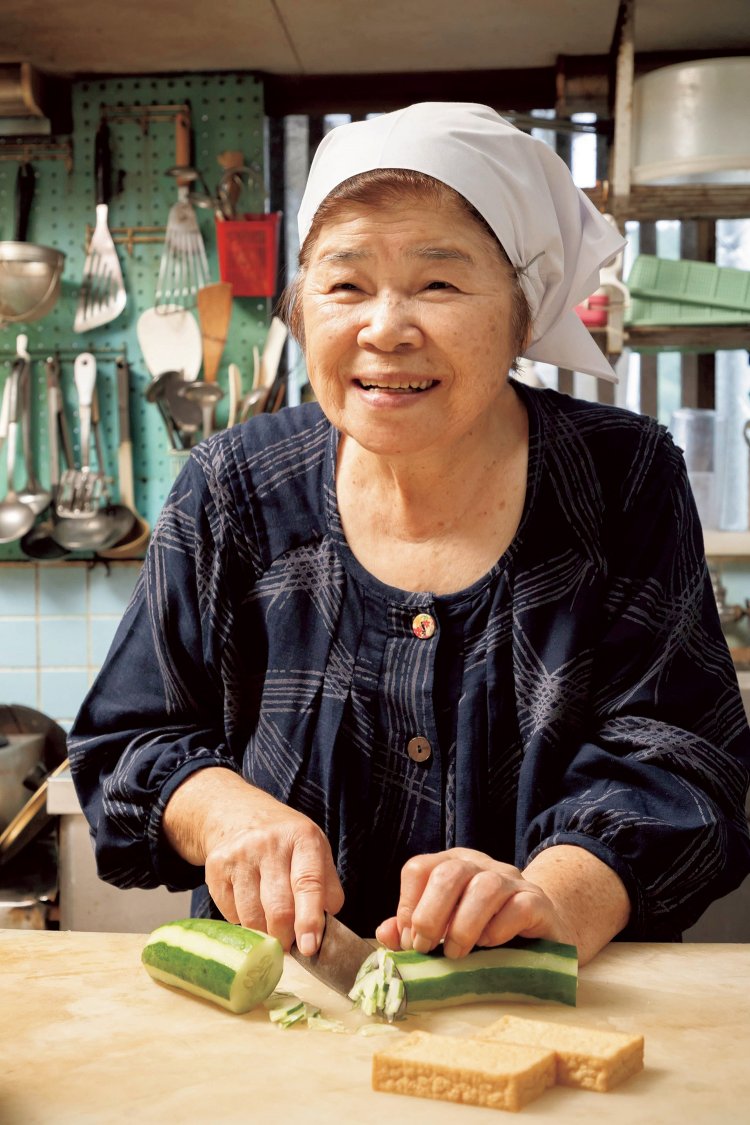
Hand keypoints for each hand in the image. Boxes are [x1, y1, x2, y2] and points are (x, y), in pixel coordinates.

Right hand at [163, 768, 343, 954]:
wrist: (238, 813)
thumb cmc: (285, 841)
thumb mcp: (315, 850)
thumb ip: (326, 886)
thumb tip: (325, 926)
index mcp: (303, 837)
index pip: (308, 883)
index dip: (309, 919)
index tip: (310, 947)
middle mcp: (270, 842)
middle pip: (279, 908)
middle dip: (286, 937)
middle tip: (291, 946)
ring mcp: (240, 854)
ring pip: (253, 917)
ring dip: (265, 935)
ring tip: (272, 930)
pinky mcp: (216, 866)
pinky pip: (231, 914)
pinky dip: (243, 922)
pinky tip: (250, 908)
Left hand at [375, 847, 576, 957]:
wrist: (539, 932)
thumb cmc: (484, 930)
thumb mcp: (445, 928)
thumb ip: (413, 929)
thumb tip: (384, 934)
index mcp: (451, 866)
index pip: (419, 868)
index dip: (408, 906)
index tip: (409, 941)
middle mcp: (479, 866)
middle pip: (449, 873)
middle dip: (430, 915)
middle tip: (426, 949)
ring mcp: (511, 881)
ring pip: (484, 887)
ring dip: (463, 926)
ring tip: (455, 954)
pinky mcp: (537, 903)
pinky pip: (518, 907)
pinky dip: (498, 929)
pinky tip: (489, 946)